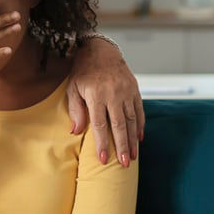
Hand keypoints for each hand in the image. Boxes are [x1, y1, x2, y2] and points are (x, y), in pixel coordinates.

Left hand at [67, 36, 142, 166]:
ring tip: (133, 156)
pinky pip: (139, 110)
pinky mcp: (134, 89)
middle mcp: (113, 94)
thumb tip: (75, 132)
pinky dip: (140, 125)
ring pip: (132, 120)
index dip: (102, 143)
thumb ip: (75, 110)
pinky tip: (140, 138)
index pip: (100, 124)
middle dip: (122, 146)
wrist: (101, 50)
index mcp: (96, 95)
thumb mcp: (73, 88)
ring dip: (133, 140)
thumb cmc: (83, 71)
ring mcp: (126, 91)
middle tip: (124, 164)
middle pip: (119, 125)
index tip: (103, 159)